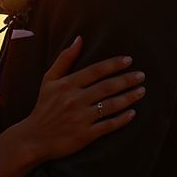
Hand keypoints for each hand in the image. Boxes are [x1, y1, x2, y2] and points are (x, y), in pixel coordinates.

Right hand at [24, 36, 144, 160]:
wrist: (34, 138)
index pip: (95, 71)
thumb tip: (79, 39)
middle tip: (141, 76)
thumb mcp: (49, 80)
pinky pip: (108, 125)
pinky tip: (132, 113)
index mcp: (67, 85)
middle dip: (127, 80)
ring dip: (129, 98)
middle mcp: (75, 100)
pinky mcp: (85, 135)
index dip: (113, 64)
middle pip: (107, 87)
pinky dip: (122, 119)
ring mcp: (81, 118)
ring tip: (141, 91)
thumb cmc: (44, 106)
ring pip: (110, 105)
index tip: (129, 60)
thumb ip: (64, 59)